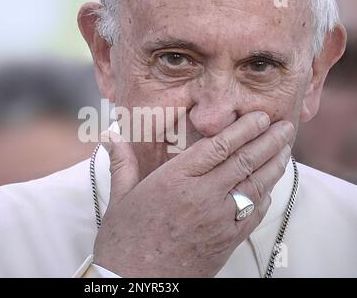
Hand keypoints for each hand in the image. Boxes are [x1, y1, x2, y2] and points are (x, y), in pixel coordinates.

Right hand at [93, 111, 294, 276]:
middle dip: (268, 140)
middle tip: (285, 126)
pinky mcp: (227, 241)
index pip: (218, 146)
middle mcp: (202, 196)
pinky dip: (265, 196)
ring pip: (255, 185)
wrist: (137, 284)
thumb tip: (110, 134)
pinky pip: (253, 213)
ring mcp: (218, 220)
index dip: (243, 128)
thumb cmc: (125, 241)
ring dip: (274, 164)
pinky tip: (270, 186)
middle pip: (244, 161)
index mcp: (175, 180)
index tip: (258, 116)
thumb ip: (122, 162)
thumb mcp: (120, 198)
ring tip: (285, 149)